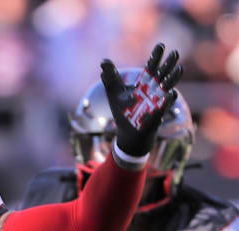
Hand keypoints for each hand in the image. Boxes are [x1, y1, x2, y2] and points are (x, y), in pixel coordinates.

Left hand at [101, 43, 182, 158]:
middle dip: (168, 64)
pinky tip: (171, 94)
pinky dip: (167, 101)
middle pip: (162, 75)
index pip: (151, 68)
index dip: (156, 57)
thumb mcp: (114, 93)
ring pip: (168, 88)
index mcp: (144, 85)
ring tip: (180, 68)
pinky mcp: (156, 115)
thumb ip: (110, 77)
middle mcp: (153, 91)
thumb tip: (103, 61)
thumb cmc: (123, 112)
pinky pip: (164, 107)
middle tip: (175, 52)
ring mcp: (156, 102)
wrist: (128, 133)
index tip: (161, 45)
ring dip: (173, 79)